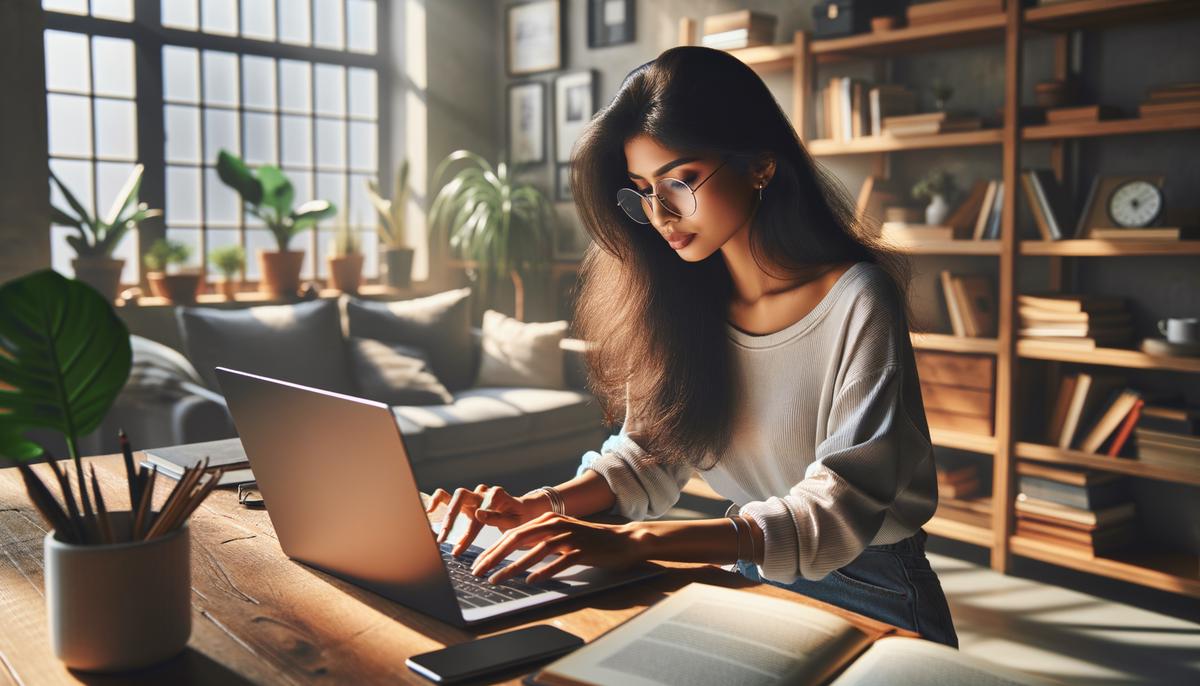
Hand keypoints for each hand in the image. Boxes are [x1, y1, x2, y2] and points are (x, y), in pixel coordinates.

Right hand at [425, 484, 548, 555]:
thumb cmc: (520, 517)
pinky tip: (429, 511)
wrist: (523, 510)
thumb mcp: (516, 521)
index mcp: (497, 495)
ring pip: (453, 497)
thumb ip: (498, 518)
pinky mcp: (465, 500)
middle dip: (451, 517)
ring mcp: (473, 495)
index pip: (481, 511)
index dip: (470, 530)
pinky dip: (437, 500)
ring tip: (441, 535)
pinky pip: (446, 495)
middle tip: (444, 539)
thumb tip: (478, 514)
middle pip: (461, 496)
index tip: (459, 548)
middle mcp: (483, 492)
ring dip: (446, 515)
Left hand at [470, 513, 645, 584]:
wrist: (623, 540)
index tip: (478, 564)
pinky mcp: (583, 550)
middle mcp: (555, 525)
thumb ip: (538, 540)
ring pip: (536, 551)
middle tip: (479, 572)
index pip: (513, 534)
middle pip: (518, 539)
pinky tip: (531, 581)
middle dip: (495, 556)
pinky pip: (560, 561)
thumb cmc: (589, 541)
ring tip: (498, 580)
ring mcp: (569, 537)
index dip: (493, 549)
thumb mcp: (560, 535)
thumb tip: (514, 550)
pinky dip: (545, 571)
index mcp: (547, 520)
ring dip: (514, 566)